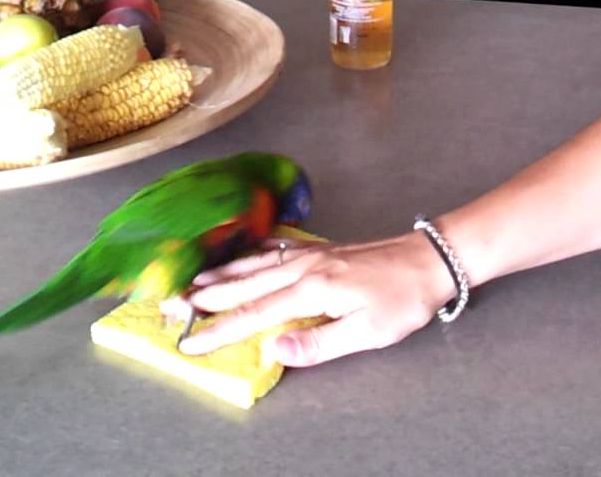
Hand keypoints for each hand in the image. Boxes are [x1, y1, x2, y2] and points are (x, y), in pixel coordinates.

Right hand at [177, 230, 454, 366]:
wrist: (431, 257)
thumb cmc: (403, 299)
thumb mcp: (367, 333)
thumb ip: (319, 344)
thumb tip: (275, 351)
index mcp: (311, 289)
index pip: (254, 315)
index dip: (219, 330)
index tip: (189, 341)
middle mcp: (303, 267)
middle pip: (244, 284)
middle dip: (205, 296)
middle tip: (169, 304)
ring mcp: (311, 254)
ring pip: (255, 264)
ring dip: (222, 274)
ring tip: (192, 281)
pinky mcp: (321, 249)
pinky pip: (275, 250)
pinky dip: (251, 254)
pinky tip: (244, 255)